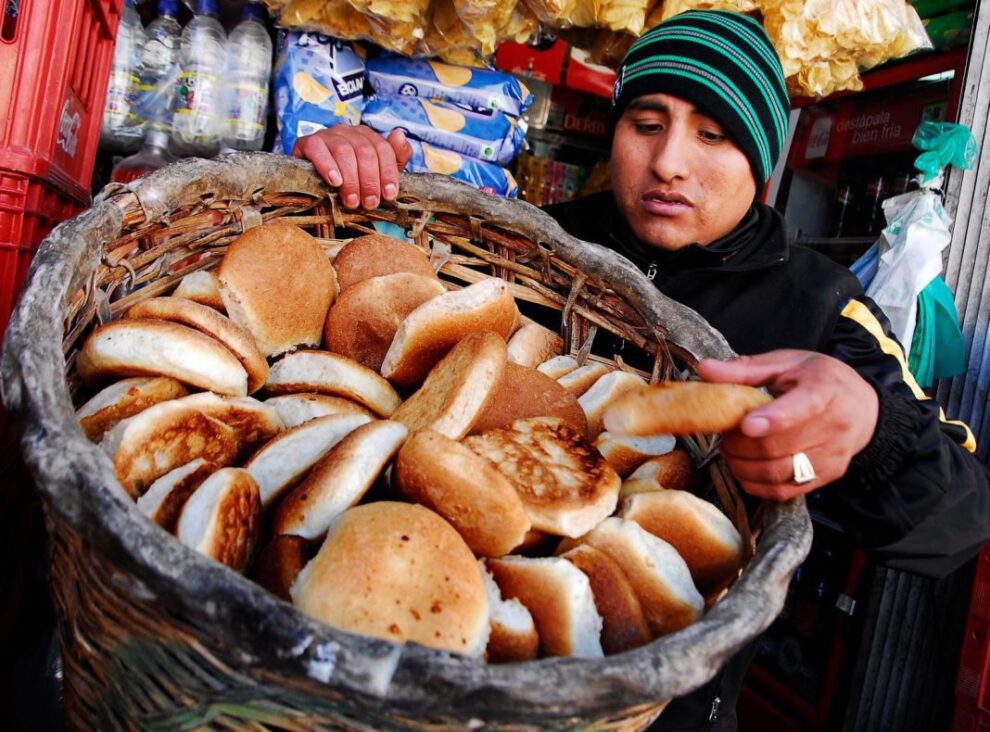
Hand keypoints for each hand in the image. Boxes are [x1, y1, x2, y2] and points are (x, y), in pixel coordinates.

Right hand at [293, 125, 412, 209]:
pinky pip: (318, 148)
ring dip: (351, 179)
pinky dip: (327, 165)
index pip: (383, 148)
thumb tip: (399, 135)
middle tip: (369, 203)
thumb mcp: (377, 174)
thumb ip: (395, 156)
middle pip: (365, 151)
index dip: (388, 172)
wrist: (315, 187)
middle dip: (369, 180)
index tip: (389, 195)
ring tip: (352, 200)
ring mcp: (327, 135)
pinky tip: (335, 181)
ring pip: (344, 150)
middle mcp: (348, 131)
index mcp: (367, 136)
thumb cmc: (351, 181)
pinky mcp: (308, 142)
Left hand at [696, 350, 878, 500]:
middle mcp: (834, 426)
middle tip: (724, 435)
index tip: (746, 424)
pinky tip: (745, 470)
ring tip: (731, 452)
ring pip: (779, 472)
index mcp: (825, 390)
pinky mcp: (827, 476)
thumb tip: (704, 369)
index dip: (774, 418)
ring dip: (744, 466)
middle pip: (779, 446)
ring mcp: (832, 455)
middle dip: (741, 445)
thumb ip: (746, 370)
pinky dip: (756, 485)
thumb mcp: (788, 364)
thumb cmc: (821, 380)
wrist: (865, 408)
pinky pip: (785, 490)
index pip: (803, 407)